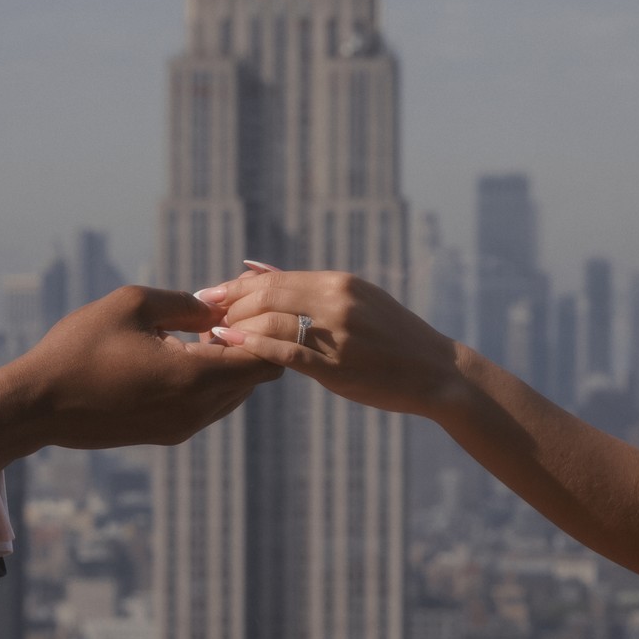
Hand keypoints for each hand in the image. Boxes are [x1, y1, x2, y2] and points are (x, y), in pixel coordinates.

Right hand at [0, 285, 281, 468]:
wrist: (38, 404)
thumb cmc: (81, 347)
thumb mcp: (134, 305)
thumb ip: (186, 303)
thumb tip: (217, 308)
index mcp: (195, 378)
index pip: (265, 359)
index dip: (262, 326)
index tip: (242, 301)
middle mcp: (197, 410)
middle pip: (254, 377)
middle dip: (248, 341)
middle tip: (224, 308)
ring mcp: (182, 427)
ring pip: (233, 392)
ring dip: (228, 360)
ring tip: (202, 325)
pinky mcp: (167, 433)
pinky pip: (209, 403)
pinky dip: (209, 376)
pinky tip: (182, 348)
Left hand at [203, 269, 458, 417]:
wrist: (437, 372)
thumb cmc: (391, 338)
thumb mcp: (354, 300)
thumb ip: (304, 286)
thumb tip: (253, 266)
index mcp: (338, 282)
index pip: (272, 278)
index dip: (235, 287)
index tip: (208, 294)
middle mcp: (335, 300)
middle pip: (266, 295)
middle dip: (228, 304)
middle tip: (201, 315)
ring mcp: (337, 332)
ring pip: (271, 320)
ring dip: (235, 326)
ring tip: (211, 335)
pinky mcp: (338, 365)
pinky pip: (287, 352)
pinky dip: (254, 346)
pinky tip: (232, 346)